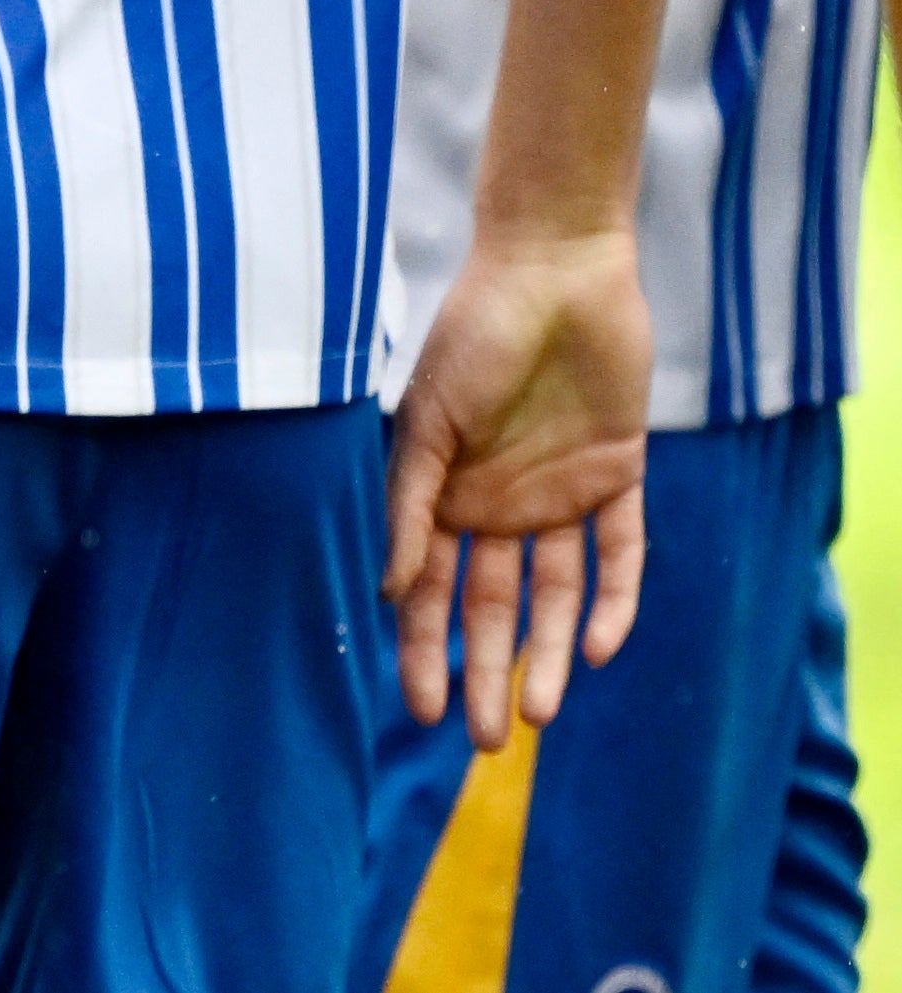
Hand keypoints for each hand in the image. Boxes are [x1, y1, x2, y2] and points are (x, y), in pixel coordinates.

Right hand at [385, 223, 649, 746]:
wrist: (553, 267)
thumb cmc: (471, 332)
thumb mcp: (427, 419)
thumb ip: (409, 501)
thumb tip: (388, 590)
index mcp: (441, 487)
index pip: (427, 585)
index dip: (422, 645)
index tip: (417, 707)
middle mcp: (497, 499)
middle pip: (490, 603)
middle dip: (482, 669)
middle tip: (479, 741)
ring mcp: (558, 490)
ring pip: (555, 592)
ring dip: (546, 651)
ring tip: (538, 713)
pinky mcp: (618, 474)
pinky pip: (620, 552)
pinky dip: (614, 600)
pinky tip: (599, 647)